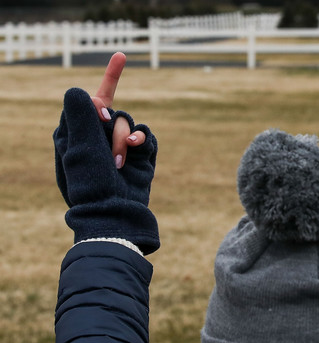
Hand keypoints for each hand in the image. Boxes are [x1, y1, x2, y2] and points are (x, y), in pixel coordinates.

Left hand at [53, 86, 158, 253]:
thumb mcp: (79, 147)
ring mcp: (120, 147)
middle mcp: (98, 138)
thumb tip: (81, 90)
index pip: (90, 101)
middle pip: (112, 110)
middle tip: (107, 140)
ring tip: (120, 160)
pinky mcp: (141, 156)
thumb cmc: (90, 183)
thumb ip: (80, 115)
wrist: (115, 213)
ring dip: (124, 137)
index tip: (121, 56)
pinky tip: (135, 148)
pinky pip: (146, 135)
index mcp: (76, 134)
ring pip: (129, 122)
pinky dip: (141, 139)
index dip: (108, 78)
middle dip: (110, 125)